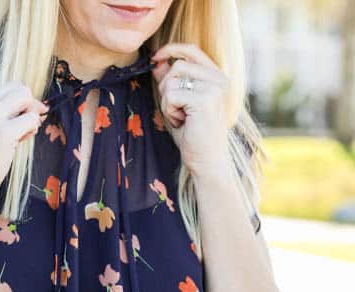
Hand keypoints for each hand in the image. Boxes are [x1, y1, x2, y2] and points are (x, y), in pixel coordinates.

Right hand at [0, 80, 47, 207]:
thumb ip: (3, 110)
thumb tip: (41, 105)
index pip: (8, 87)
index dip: (17, 104)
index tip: (10, 122)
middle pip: (20, 89)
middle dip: (28, 106)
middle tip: (22, 127)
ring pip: (27, 98)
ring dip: (30, 116)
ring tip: (20, 135)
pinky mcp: (3, 132)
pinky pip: (32, 120)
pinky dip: (31, 130)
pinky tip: (18, 143)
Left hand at [151, 43, 232, 175]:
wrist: (207, 159)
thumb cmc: (193, 133)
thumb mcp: (179, 103)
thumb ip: (171, 81)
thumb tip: (157, 62)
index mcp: (218, 76)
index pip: (192, 50)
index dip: (171, 49)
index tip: (155, 58)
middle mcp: (220, 79)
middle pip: (177, 66)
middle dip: (166, 88)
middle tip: (176, 109)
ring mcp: (214, 88)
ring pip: (172, 81)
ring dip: (168, 102)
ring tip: (181, 117)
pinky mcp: (205, 99)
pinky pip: (171, 96)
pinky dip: (170, 111)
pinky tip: (182, 122)